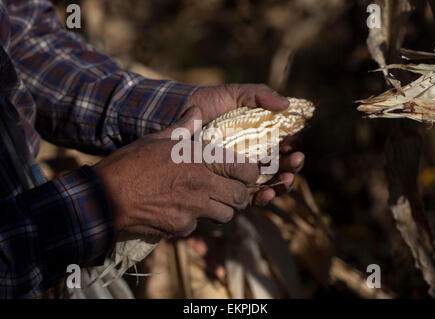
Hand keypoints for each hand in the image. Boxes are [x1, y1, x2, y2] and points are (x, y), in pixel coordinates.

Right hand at [92, 107, 258, 237]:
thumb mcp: (156, 139)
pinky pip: (197, 226)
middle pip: (239, 197)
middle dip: (238, 195)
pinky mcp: (180, 228)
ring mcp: (192, 209)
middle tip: (229, 190)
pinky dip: (192, 221)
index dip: (250, 173)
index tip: (247, 173)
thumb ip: (182, 127)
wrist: (106, 196)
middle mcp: (201, 186)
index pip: (244, 169)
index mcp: (199, 159)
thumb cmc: (131, 163)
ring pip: (225, 216)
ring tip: (207, 201)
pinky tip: (178, 211)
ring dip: (220, 210)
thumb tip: (196, 110)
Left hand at [186, 83, 304, 205]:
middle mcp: (254, 156)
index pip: (284, 146)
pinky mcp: (229, 185)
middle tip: (296, 161)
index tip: (294, 145)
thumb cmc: (209, 103)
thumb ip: (260, 95)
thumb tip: (286, 104)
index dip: (293, 147)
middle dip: (293, 167)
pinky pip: (250, 197)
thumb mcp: (235, 94)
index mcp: (260, 136)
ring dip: (283, 184)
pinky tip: (266, 193)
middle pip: (282, 166)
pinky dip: (262, 198)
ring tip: (285, 179)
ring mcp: (241, 172)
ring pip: (270, 184)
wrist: (180, 115)